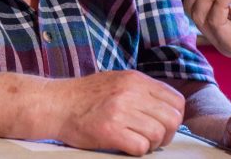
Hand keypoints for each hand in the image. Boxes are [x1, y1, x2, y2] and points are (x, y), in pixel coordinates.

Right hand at [47, 70, 184, 155]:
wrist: (54, 104)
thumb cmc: (83, 96)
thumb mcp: (114, 81)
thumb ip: (139, 90)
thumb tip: (164, 107)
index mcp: (134, 79)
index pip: (176, 100)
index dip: (173, 116)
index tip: (161, 124)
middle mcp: (130, 92)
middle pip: (172, 118)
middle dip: (166, 133)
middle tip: (152, 138)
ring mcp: (120, 111)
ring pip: (158, 134)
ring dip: (150, 143)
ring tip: (135, 141)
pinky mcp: (110, 130)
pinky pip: (140, 147)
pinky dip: (136, 151)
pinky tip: (124, 145)